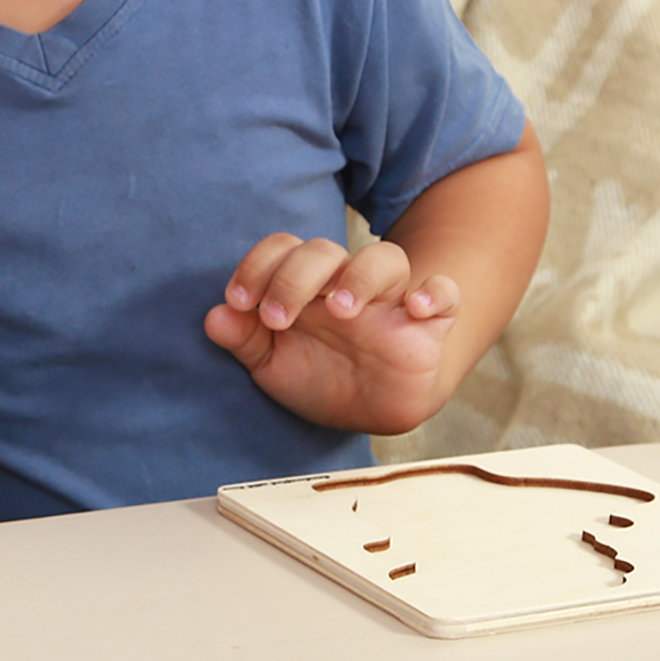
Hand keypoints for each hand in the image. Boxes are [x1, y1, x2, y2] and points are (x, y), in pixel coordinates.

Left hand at [204, 233, 459, 434]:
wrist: (370, 410)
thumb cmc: (317, 376)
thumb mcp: (272, 365)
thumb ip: (243, 340)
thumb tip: (213, 316)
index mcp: (304, 286)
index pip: (282, 250)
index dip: (257, 266)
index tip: (237, 302)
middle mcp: (344, 284)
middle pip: (324, 251)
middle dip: (295, 277)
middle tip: (277, 317)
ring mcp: (389, 300)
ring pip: (385, 259)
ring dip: (360, 277)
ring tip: (340, 310)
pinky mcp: (429, 324)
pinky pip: (446, 293)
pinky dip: (438, 293)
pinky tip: (419, 309)